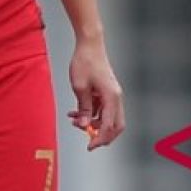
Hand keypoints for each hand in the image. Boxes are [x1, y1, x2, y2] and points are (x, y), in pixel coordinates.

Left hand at [66, 36, 124, 150]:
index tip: (89, 146)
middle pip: (115, 125)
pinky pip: (102, 108)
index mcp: (111, 97)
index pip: (109, 126)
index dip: (100, 139)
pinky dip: (91, 114)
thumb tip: (83, 125)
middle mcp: (115, 97)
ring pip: (108, 118)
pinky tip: (75, 112)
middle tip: (89, 142)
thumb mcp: (80, 88)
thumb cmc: (85, 62)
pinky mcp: (106, 91)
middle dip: (102, 136)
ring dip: (93, 123)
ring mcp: (112, 94)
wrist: (89, 44)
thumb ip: (83, 108)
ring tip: (74, 121)